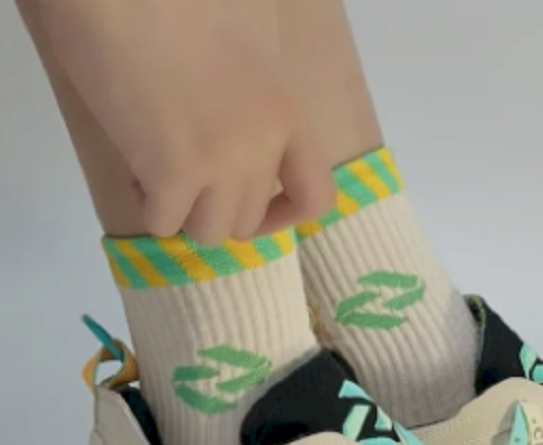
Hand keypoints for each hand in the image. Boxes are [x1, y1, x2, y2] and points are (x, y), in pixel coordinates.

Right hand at [39, 0, 334, 243]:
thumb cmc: (176, 3)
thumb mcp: (249, 48)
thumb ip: (260, 104)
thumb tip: (249, 147)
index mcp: (287, 114)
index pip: (316, 197)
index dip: (285, 215)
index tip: (257, 207)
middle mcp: (263, 145)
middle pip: (248, 220)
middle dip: (215, 205)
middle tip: (185, 171)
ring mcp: (220, 162)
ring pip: (209, 232)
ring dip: (182, 212)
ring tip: (158, 168)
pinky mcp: (172, 172)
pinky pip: (163, 225)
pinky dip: (146, 206)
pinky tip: (134, 167)